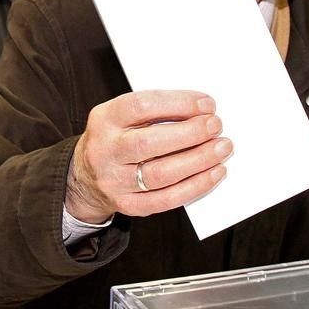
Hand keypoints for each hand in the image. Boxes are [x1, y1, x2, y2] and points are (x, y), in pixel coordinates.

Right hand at [65, 90, 230, 222]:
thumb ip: (156, 110)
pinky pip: (166, 199)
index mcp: (106, 118)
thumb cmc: (116, 138)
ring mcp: (114, 180)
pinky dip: (195, 186)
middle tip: (216, 126)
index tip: (206, 104)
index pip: (142, 106)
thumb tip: (201, 111)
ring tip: (221, 148)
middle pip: (150, 142)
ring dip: (198, 161)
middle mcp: (106, 150)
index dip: (179, 103)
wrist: (86, 176)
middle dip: (191, 133)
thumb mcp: (123, 115)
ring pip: (161, 174)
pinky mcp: (128, 204)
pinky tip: (213, 173)